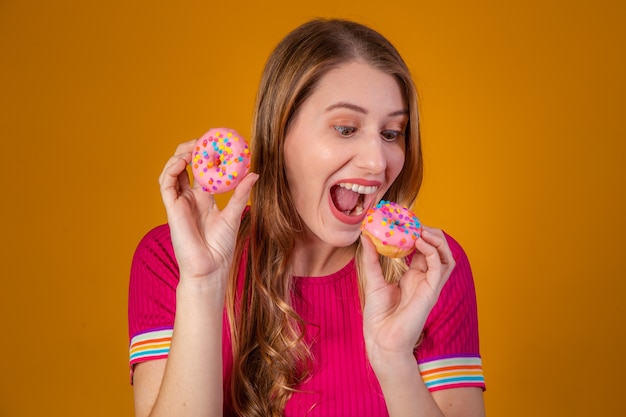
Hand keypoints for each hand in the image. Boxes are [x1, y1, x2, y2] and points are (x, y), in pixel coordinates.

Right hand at [158, 139, 257, 282]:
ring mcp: (179, 202)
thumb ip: (241, 193)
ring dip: (180, 155)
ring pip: (172, 171)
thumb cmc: (221, 247)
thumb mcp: (234, 214)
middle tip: (204, 139)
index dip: (206, 154)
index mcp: (203, 198)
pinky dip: (172, 169)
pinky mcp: (171, 208)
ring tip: (194, 146)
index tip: (217, 141)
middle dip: (191, 150)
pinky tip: (184, 160)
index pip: (201, 169)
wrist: (210, 268)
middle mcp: (189, 197)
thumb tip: (254, 173)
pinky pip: (166, 184)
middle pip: (185, 166)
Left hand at [360, 227, 455, 362]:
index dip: (419, 234)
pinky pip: (440, 267)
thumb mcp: (373, 279)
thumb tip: (365, 236)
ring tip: (422, 229)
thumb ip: (371, 258)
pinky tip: (420, 242)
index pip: (424, 250)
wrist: (381, 339)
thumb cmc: (378, 316)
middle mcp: (425, 280)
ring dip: (438, 240)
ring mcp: (430, 285)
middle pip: (439, 251)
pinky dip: (434, 251)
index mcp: (414, 277)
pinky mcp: (431, 292)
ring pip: (447, 257)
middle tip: (416, 224)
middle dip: (431, 234)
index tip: (406, 222)